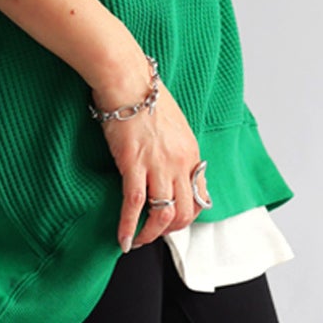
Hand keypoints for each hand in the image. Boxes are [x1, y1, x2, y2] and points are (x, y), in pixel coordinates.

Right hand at [90, 72, 211, 251]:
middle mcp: (180, 163)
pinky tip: (122, 240)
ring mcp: (159, 165)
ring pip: (164, 214)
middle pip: (186, 212)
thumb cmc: (145, 96)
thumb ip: (176, 149)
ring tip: (138, 242)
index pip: (200, 196)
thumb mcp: (174, 125)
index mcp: (191, 153)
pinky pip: (135, 205)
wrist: (127, 80)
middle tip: (154, 234)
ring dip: (151, 235)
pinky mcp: (134, 165)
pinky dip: (129, 227)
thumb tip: (171, 164)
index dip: (187, 214)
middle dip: (171, 230)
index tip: (172, 220)